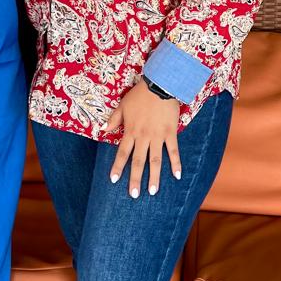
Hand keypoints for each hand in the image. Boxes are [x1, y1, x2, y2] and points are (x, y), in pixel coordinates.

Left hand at [106, 82, 181, 197]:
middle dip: (135, 179)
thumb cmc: (140, 95)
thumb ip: (114, 119)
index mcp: (130, 131)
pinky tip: (177, 176)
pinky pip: (173, 151)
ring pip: (155, 160)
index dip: (118, 167)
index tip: (113, 180)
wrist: (160, 85)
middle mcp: (143, 137)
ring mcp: (158, 136)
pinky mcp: (170, 133)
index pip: (122, 153)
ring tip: (153, 192)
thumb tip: (103, 130)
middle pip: (138, 162)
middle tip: (134, 195)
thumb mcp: (123, 105)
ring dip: (154, 177)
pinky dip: (176, 163)